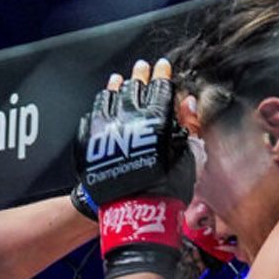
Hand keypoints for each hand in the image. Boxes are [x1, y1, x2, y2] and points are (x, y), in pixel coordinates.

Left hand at [73, 58, 194, 278]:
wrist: (131, 212)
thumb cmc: (164, 189)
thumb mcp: (187, 158)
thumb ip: (188, 127)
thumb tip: (186, 102)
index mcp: (157, 118)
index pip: (160, 87)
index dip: (163, 75)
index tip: (163, 67)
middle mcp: (130, 117)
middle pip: (134, 88)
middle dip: (140, 75)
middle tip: (142, 67)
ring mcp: (107, 126)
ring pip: (110, 97)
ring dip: (117, 86)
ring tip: (121, 80)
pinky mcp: (90, 139)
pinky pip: (94, 114)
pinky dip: (100, 105)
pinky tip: (103, 102)